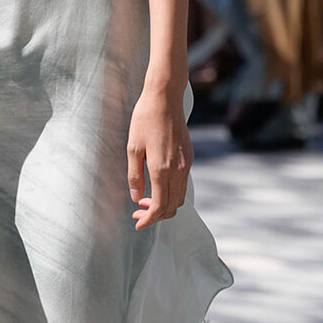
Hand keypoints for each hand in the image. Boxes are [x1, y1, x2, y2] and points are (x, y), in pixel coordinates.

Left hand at [127, 79, 192, 229]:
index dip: (149, 219)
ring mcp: (186, 164)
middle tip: (138, 213)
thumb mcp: (132, 148)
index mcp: (161, 169)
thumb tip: (136, 197)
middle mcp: (178, 169)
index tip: (138, 224)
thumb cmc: (145, 119)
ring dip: (164, 204)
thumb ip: (134, 175)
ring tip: (144, 200)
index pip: (159, 206)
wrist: (165, 98)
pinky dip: (171, 192)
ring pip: (179, 197)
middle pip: (172, 206)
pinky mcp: (189, 157)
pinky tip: (156, 186)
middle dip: (155, 215)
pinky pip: (182, 184)